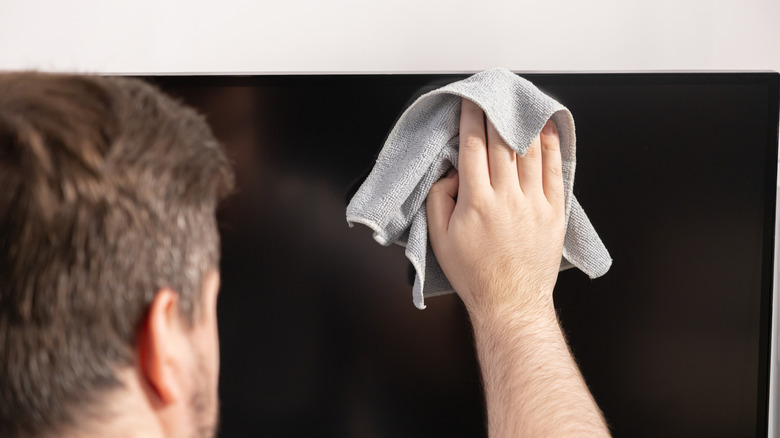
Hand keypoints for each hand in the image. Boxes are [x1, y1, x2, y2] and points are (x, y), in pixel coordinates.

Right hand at [426, 98, 565, 317]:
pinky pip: (554, 171)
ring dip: (522, 123)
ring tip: (518, 104)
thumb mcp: (440, 239)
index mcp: (476, 201)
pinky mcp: (553, 212)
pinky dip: (551, 146)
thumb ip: (439, 199)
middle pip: (501, 142)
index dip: (470, 119)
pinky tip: (546, 129)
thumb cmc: (474, 273)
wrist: (511, 302)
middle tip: (493, 94)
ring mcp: (534, 203)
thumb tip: (451, 172)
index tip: (470, 101)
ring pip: (529, 151)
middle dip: (495, 113)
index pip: (472, 147)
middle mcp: (507, 197)